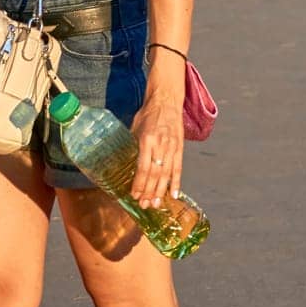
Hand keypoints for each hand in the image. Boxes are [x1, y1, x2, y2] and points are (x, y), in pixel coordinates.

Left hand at [129, 93, 183, 209]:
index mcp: (147, 140)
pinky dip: (176, 183)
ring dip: (160, 191)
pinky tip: (174, 195)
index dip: (139, 183)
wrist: (166, 101)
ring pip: (167, 174)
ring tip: (155, 204)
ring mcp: (172, 147)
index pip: (143, 167)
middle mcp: (161, 145)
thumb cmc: (148, 114)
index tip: (134, 195)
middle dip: (148, 191)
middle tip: (143, 205)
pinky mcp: (180, 148)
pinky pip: (178, 168)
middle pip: (155, 174)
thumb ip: (133, 146)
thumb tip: (125, 164)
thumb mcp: (135, 128)